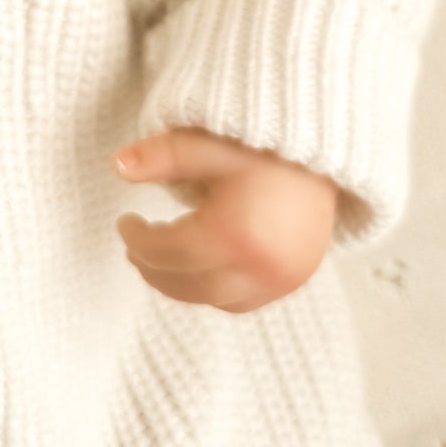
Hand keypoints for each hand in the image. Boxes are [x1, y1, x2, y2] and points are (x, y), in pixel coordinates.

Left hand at [111, 127, 337, 313]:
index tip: (124, 222)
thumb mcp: (206, 143)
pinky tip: (201, 265)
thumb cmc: (263, 143)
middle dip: (153, 268)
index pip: (166, 252)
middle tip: (136, 246)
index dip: (136, 240)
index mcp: (233, 235)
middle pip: (186, 285)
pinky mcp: (295, 281)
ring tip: (163, 257)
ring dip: (182, 284)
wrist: (327, 149)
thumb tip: (118, 165)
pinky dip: (216, 291)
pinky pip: (244, 303)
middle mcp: (260, 267)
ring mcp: (281, 280)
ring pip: (214, 300)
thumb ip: (161, 157)